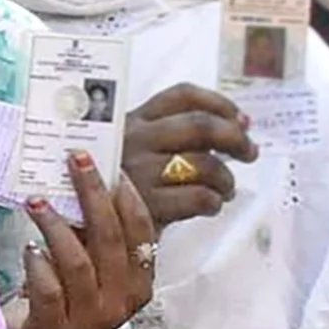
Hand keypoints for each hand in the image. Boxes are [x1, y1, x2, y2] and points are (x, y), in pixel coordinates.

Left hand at [15, 149, 158, 328]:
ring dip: (56, 226)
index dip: (126, 196)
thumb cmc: (73, 298)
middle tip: (74, 161)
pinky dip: (38, 264)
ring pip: (78, 262)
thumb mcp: (95, 267)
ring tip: (35, 201)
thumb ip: (94, 234)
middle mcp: (123, 300)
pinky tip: (29, 248)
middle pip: (110, 238)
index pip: (141, 231)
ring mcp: (92, 317)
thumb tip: (83, 177)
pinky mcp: (58, 328)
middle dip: (92, 195)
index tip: (109, 165)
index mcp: (141, 282)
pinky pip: (49, 288)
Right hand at [122, 84, 258, 225]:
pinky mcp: (144, 207)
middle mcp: (133, 141)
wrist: (78, 232)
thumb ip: (172, 137)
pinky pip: (198, 197)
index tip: (240, 120)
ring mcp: (138, 173)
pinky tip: (210, 206)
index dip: (220, 104)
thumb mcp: (131, 152)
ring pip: (204, 164)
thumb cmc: (113, 192)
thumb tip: (239, 125)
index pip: (182, 96)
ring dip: (226, 178)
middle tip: (249, 152)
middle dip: (235, 138)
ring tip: (226, 190)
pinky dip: (214, 202)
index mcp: (131, 122)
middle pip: (200, 125)